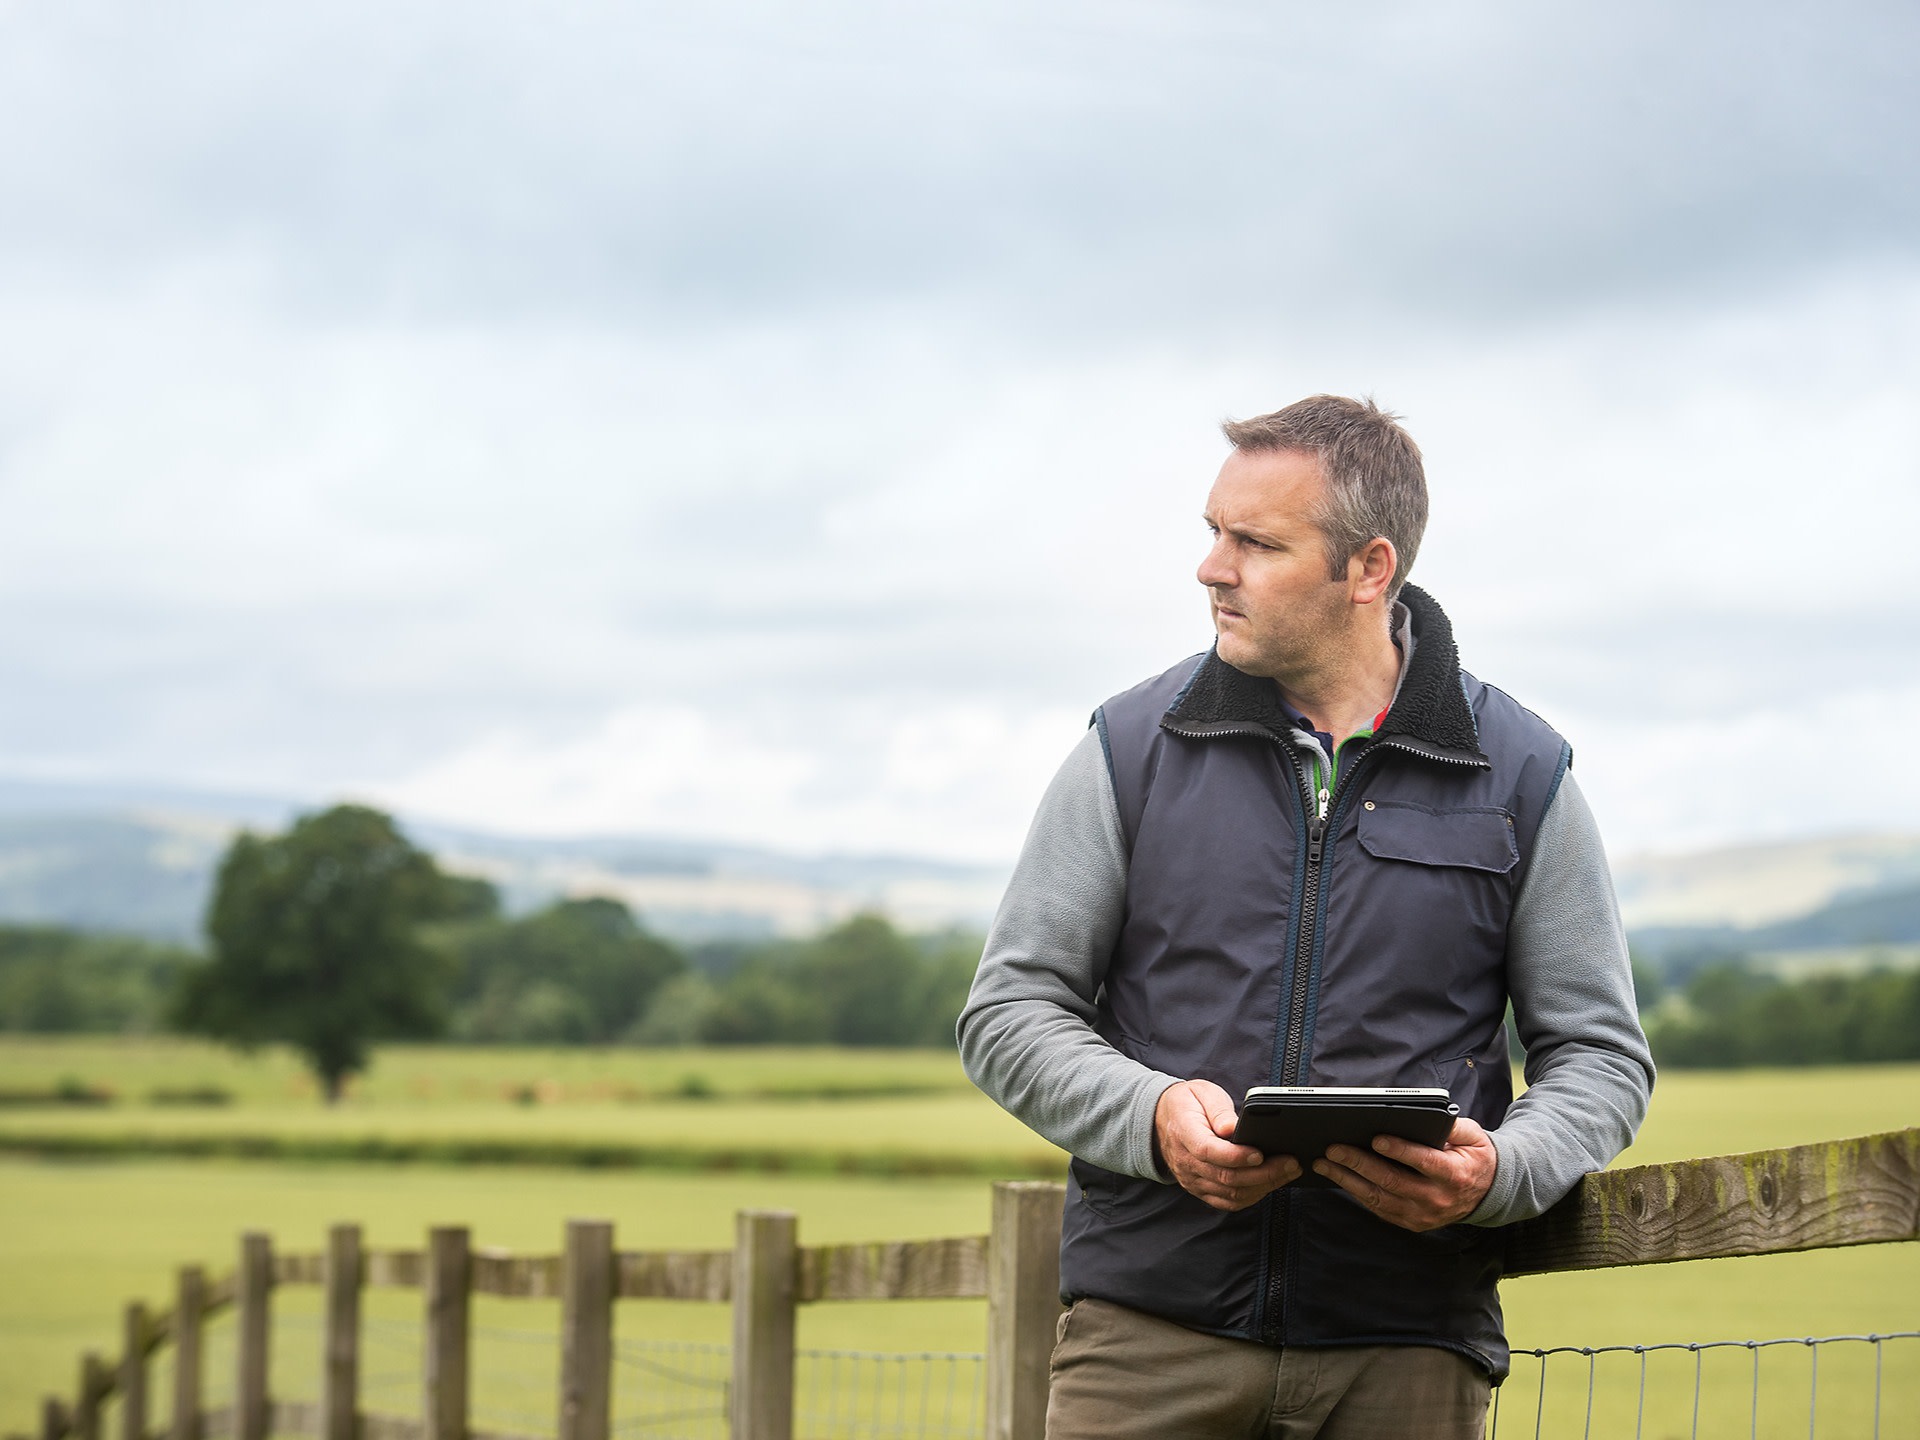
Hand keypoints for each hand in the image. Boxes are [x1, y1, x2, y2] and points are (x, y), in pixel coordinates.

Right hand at [1154, 1079, 1300, 1211]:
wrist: (1161, 1120)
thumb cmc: (1187, 1103)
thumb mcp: (1201, 1092)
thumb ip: (1217, 1109)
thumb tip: (1232, 1128)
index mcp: (1184, 1133)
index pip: (1209, 1151)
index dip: (1236, 1156)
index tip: (1261, 1153)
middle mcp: (1186, 1162)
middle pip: (1226, 1177)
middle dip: (1263, 1173)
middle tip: (1290, 1162)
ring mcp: (1192, 1180)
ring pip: (1231, 1194)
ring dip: (1263, 1186)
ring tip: (1288, 1172)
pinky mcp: (1200, 1190)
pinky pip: (1228, 1202)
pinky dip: (1252, 1196)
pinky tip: (1270, 1184)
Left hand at [1314, 1116, 1497, 1231]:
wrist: (1488, 1194)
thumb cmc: (1474, 1158)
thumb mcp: (1473, 1136)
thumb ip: (1453, 1126)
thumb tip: (1431, 1115)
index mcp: (1453, 1174)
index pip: (1422, 1162)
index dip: (1398, 1150)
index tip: (1375, 1138)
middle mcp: (1436, 1198)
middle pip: (1392, 1181)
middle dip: (1359, 1163)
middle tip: (1333, 1148)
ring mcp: (1422, 1215)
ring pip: (1379, 1198)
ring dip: (1347, 1180)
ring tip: (1324, 1163)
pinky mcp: (1411, 1222)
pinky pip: (1379, 1208)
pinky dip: (1356, 1193)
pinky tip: (1339, 1177)